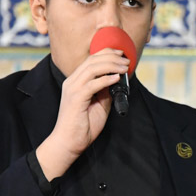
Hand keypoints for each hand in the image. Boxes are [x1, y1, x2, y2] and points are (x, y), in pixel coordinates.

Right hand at [35, 48, 131, 178]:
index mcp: (76, 82)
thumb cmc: (83, 125)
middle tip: (127, 59)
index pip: (91, 60)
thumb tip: (116, 81)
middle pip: (92, 61)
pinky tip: (116, 78)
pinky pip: (92, 84)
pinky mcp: (76, 98)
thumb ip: (105, 92)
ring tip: (124, 67)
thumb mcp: (100, 105)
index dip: (106, 53)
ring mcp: (73, 89)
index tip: (121, 53)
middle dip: (111, 57)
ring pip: (92, 69)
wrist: (69, 141)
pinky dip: (105, 79)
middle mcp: (72, 82)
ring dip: (111, 66)